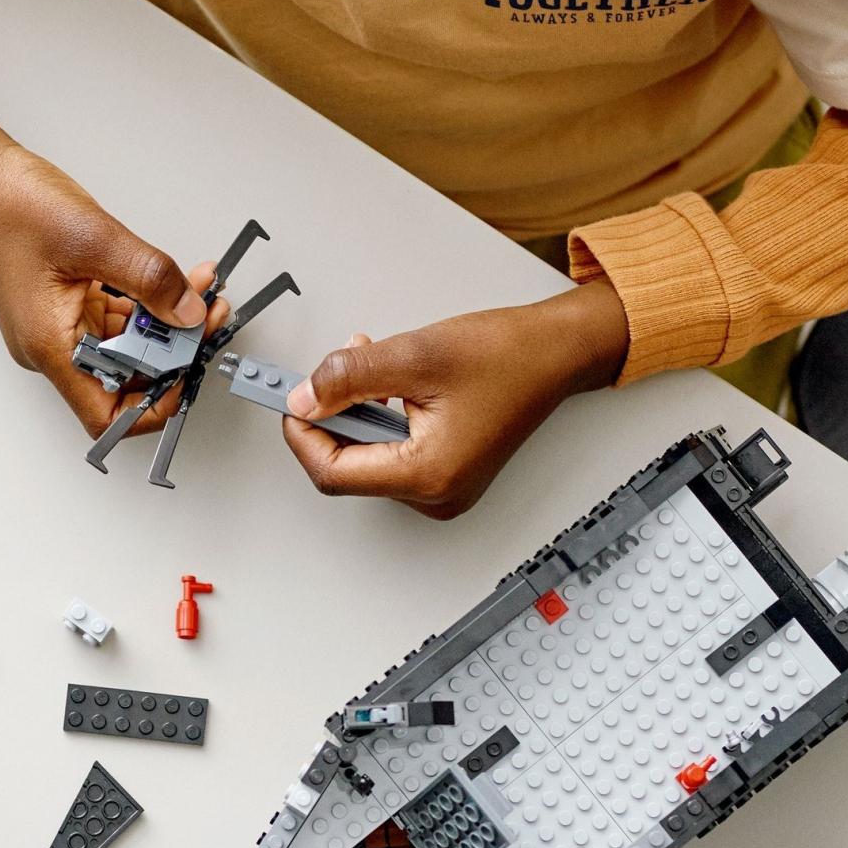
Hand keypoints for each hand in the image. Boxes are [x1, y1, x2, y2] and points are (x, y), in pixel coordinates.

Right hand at [0, 64, 211, 437]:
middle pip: (124, 378)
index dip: (152, 406)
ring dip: (165, 325)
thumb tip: (190, 312)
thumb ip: (150, 278)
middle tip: (208, 317)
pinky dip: (147, 306)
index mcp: (49, 345)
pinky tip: (173, 283)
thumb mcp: (94, 238)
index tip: (188, 373)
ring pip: (126, 347)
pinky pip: (117, 320)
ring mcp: (60, 327)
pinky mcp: (67, 306)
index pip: (105, 414)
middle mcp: (53, 346)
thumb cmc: (10, 206)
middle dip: (173, 352)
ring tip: (199, 290)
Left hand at [280, 281, 629, 519]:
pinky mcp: (446, 472)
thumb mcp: (414, 355)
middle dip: (330, 414)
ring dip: (354, 410)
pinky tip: (386, 383)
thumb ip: (348, 378)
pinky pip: (391, 452)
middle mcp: (435, 495)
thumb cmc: (507, 355)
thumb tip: (304, 398)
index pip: (332, 472)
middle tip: (325, 371)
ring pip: (367, 456)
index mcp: (428, 475)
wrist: (558, 353)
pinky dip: (377, 417)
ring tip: (369, 364)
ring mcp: (442, 488)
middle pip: (346, 466)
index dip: (301, 434)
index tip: (288, 399)